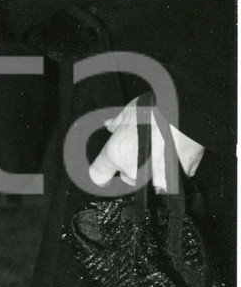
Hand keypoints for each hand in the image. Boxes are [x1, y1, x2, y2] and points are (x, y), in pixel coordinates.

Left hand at [89, 97, 203, 191]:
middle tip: (141, 145)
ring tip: (160, 145)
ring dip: (151, 167)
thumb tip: (111, 125)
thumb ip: (117, 122)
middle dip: (131, 165)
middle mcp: (134, 169)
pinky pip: (170, 177)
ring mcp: (156, 177)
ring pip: (147, 179)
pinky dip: (171, 168)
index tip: (104, 170)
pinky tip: (174, 150)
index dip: (101, 172)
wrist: (188, 111)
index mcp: (117, 154)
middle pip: (126, 178)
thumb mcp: (131, 109)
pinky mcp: (177, 178)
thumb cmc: (159, 107)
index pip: (97, 175)